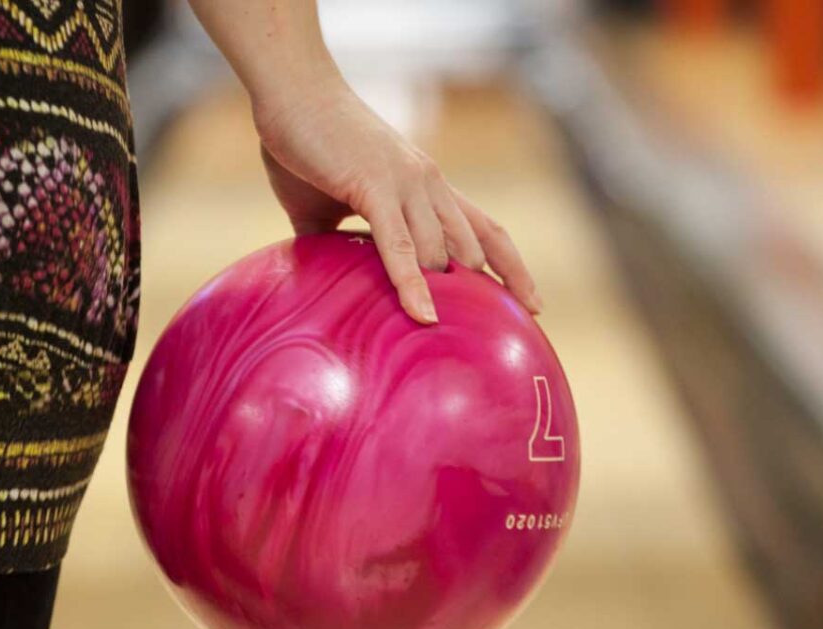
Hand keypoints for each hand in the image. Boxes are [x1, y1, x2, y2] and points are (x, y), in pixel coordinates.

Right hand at [253, 80, 541, 324]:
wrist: (291, 94)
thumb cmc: (306, 143)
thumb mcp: (326, 201)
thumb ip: (334, 237)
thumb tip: (322, 273)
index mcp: (426, 186)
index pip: (486, 230)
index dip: (512, 269)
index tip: (532, 305)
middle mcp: (429, 185)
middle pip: (479, 244)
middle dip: (492, 291)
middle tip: (498, 336)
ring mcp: (407, 185)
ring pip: (442, 252)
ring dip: (449, 295)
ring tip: (454, 341)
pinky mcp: (375, 188)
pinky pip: (401, 247)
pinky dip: (413, 284)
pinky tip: (423, 316)